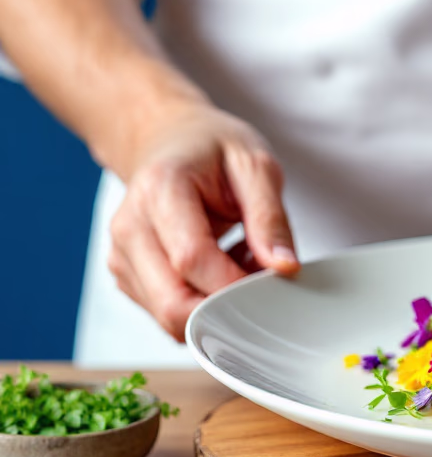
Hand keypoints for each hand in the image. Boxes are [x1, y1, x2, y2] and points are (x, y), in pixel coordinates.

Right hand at [107, 104, 298, 340]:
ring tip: (238, 263)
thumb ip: (270, 218)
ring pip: (170, 316)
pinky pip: (167, 312)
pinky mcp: (127, 276)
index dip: (236, 284)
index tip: (272, 281)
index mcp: (159, 190)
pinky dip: (201, 303)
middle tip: (259, 280)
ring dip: (215, 307)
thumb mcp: (255, 167)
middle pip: (172, 303)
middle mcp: (130, 227)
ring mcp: (122, 256)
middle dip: (226, 309)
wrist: (168, 140)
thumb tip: (284, 268)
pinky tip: (219, 269)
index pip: (192, 260)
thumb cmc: (211, 150)